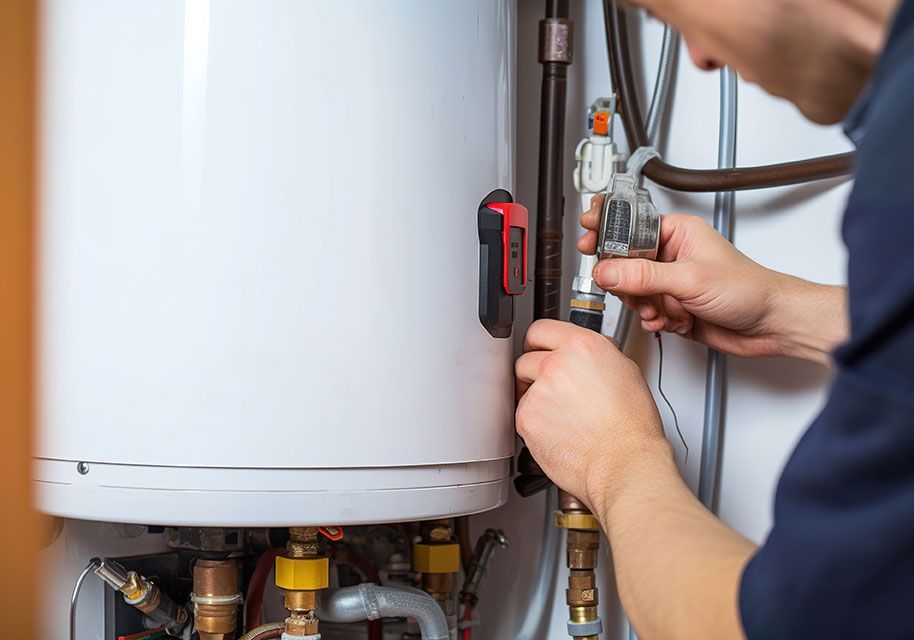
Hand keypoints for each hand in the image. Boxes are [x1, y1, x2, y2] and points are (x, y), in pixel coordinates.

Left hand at [515, 319, 674, 512]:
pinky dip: (534, 421)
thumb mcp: (625, 371)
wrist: (624, 462)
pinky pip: (522, 413)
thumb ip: (596, 355)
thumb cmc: (631, 425)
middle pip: (526, 358)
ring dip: (535, 397)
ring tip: (562, 414)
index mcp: (581, 346)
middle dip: (535, 371)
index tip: (538, 348)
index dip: (539, 342)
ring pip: (522, 388)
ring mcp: (538, 392)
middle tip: (553, 388)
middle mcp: (556, 364)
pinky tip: (558, 428)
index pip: (541, 329)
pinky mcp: (526, 419)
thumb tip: (585, 354)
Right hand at [578, 195, 846, 362]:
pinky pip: (645, 313)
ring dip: (646, 306)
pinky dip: (655, 321)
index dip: (607, 232)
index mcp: (678, 233)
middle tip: (639, 291)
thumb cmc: (750, 289)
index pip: (631, 226)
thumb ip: (644, 276)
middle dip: (630, 284)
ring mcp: (671, 283)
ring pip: (633, 292)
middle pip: (625, 264)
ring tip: (666, 310)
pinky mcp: (672, 307)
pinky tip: (672, 321)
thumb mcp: (691, 279)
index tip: (588, 237)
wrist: (771, 325)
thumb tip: (608, 271)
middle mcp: (672, 255)